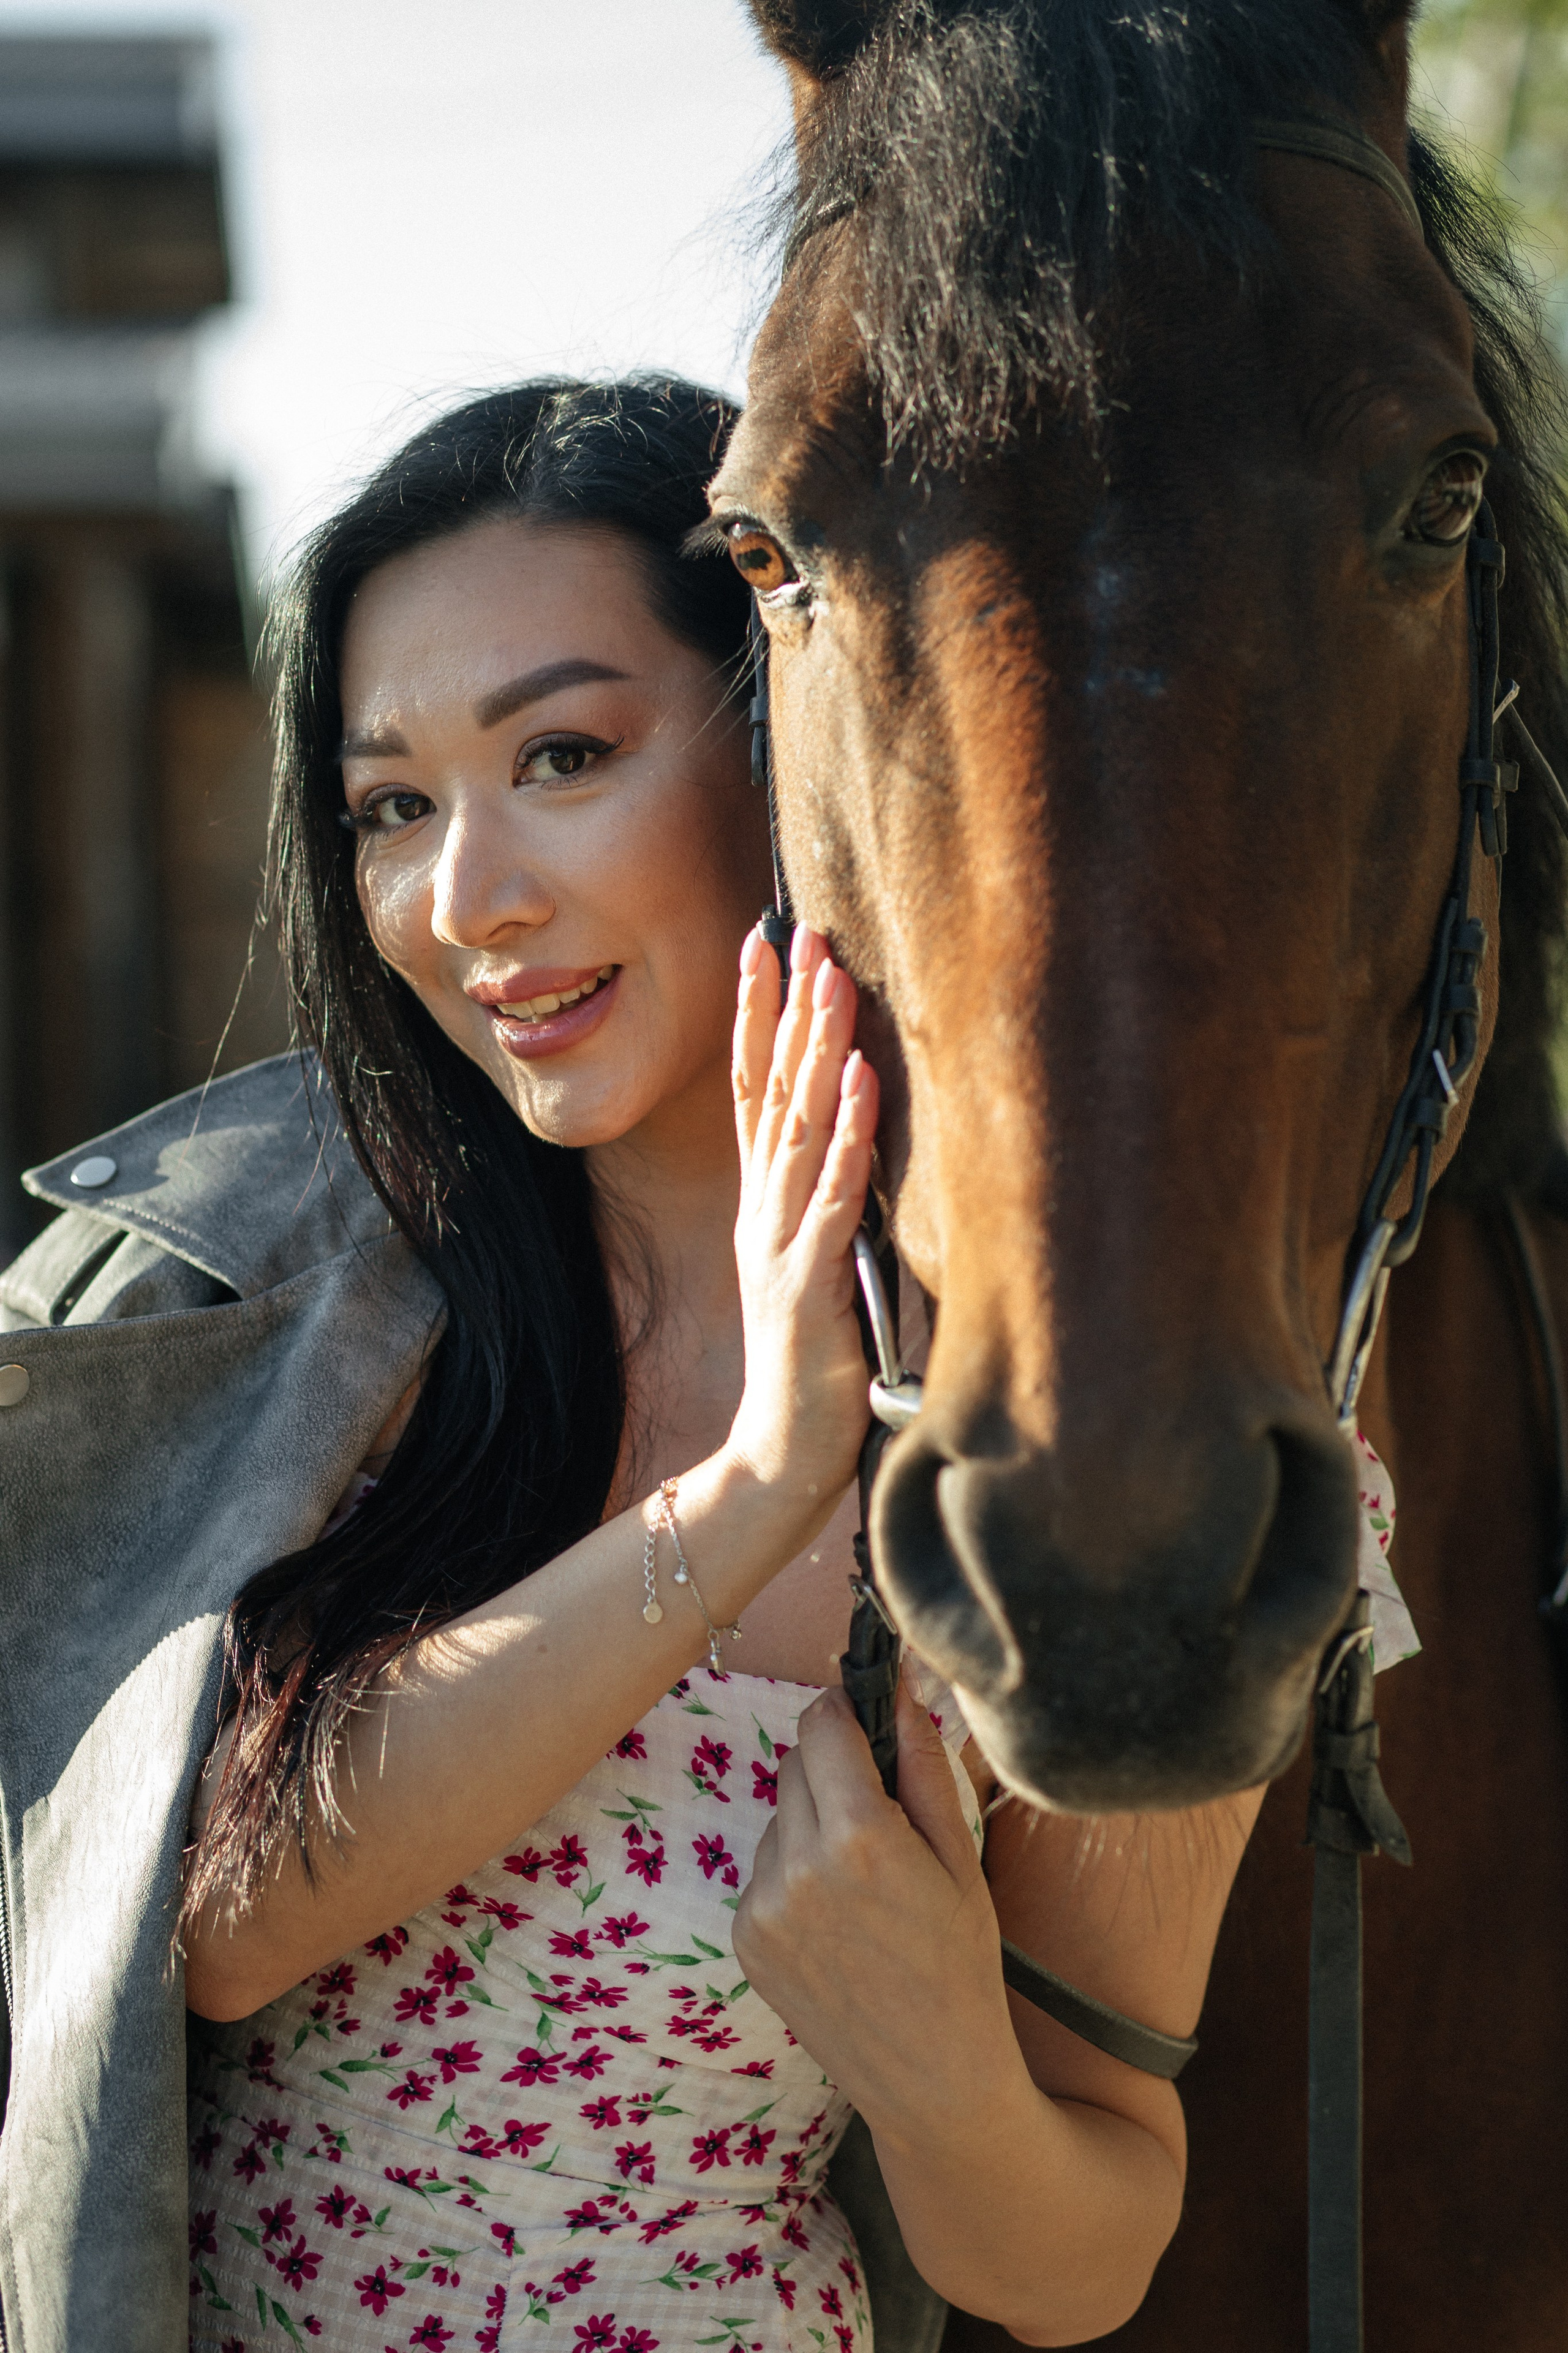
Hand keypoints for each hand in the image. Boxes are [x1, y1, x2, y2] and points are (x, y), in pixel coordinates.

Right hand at [725, 924, 877, 1504]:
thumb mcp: (822, 1270)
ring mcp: (781, 1242)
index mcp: (767, 1205)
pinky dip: (846, 1133)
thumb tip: (864, 1146)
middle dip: (785, 1005)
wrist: (783, 1454)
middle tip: (799, 929)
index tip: (765, 944)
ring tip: (832, 978)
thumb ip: (831, 1211)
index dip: (757, 1015)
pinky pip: (831, 1193)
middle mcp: (765, 1210)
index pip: (756, 1091)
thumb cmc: (817, 1366)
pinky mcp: (809, 1282)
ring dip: (815, 1047)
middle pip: (771, 1089)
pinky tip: (857, 1079)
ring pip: (797, 1125)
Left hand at [733, 1676, 1025, 2144]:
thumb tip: (901, 1684)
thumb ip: (923, 1763)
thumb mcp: (960, 1856)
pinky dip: (794, 1873)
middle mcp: (797, 1866)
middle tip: (882, 1814)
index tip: (871, 1724)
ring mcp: (762, 1907)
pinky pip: (764, 1869)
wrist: (932, 2079)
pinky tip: (838, 1918)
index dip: (848, 1713)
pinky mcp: (744, 1940)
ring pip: (779, 1816)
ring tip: (865, 1882)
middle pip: (796, 1763)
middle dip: (834, 1769)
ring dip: (813, 1823)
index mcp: (859, 1837)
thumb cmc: (962, 1963)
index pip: (823, 1724)